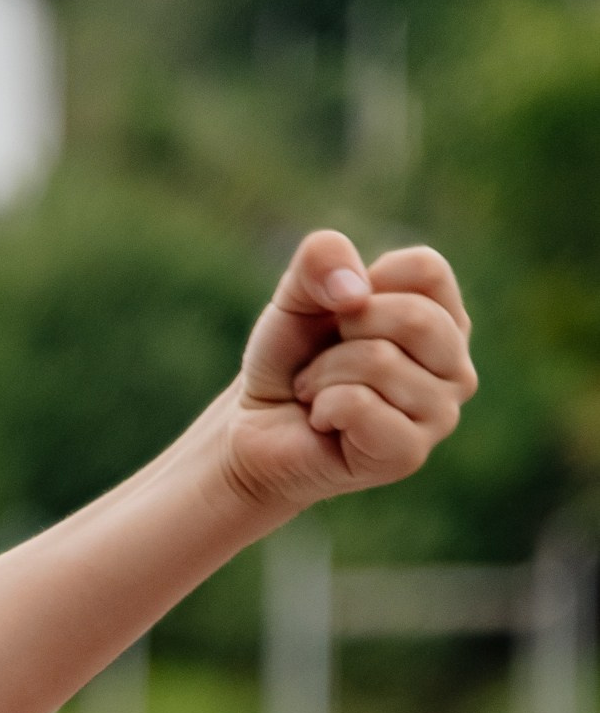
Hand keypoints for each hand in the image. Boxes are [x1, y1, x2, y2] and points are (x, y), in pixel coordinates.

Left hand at [220, 233, 474, 513]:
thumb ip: (322, 258)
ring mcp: (440, 415)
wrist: (257, 428)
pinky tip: (322, 423)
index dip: (365, 282)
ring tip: (318, 393)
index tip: (341, 314)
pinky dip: (323, 406)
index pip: (428, 270)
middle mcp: (456, 368)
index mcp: (445, 320)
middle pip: (415, 317)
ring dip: (325, 373)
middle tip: (323, 359)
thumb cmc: (290, 359)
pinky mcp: (409, 454)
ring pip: (382, 362)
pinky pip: (360, 405)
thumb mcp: (298, 292)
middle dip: (347, 331)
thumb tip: (356, 293)